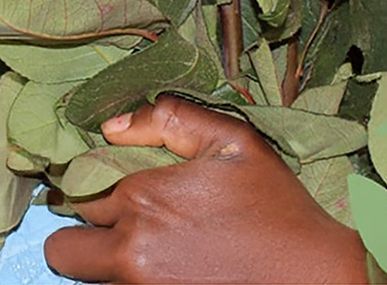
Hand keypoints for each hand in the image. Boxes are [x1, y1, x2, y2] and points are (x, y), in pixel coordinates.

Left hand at [43, 95, 367, 283]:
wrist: (321, 279)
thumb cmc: (275, 207)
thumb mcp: (230, 141)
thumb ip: (167, 118)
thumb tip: (110, 125)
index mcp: (141, 199)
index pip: (74, 192)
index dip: (85, 186)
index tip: (101, 185)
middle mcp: (131, 251)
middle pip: (66, 247)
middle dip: (83, 231)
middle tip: (115, 222)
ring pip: (87, 277)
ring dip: (101, 260)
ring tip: (143, 243)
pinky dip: (125, 280)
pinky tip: (161, 263)